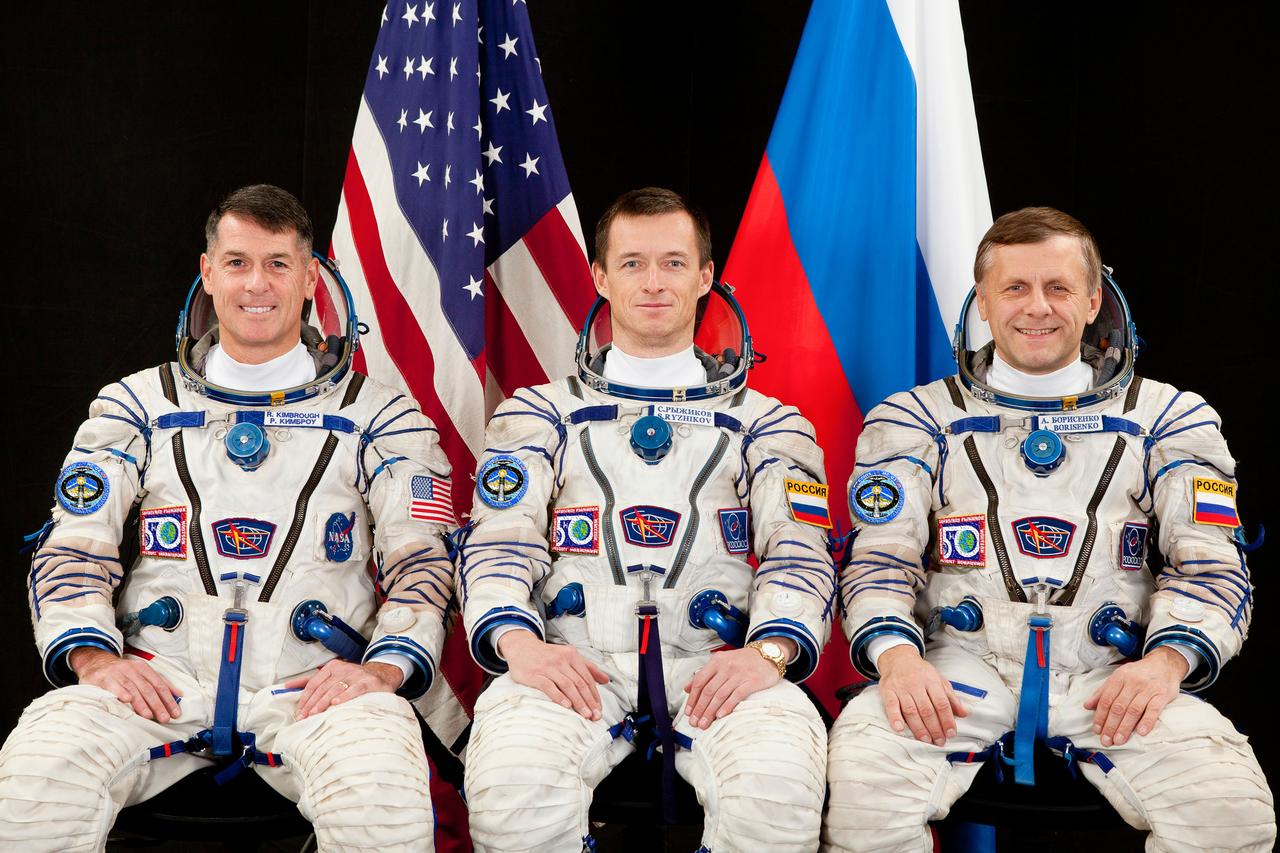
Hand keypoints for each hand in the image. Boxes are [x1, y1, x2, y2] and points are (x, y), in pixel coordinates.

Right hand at [70, 647, 181, 722]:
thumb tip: (178, 694)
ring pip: (132, 688)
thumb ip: (158, 682)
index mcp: (144, 668)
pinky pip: (113, 686)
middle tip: (164, 718)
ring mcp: (118, 673)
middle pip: (148, 688)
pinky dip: (121, 692)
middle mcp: (132, 669)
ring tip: (148, 715)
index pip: (160, 685)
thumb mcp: (141, 673)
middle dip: (158, 704)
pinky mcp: (103, 678)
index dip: (168, 699)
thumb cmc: (122, 672)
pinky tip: (126, 700)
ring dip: (141, 703)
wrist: (95, 662)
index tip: (175, 712)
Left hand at [286, 658, 404, 719]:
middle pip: (322, 688)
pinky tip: (336, 704)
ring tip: (315, 714)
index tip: (299, 712)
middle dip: (312, 704)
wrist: (381, 675)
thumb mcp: (333, 675)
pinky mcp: (366, 682)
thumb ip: (312, 681)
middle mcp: (342, 669)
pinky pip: (353, 690)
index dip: (305, 699)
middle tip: (304, 717)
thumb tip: (288, 686)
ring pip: (335, 689)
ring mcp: (355, 675)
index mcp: (331, 667)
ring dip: (323, 703)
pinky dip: (344, 697)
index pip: (313, 684)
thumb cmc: (354, 678)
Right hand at [499, 630, 608, 719]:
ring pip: (567, 686)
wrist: (521, 647)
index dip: (595, 695)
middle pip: (579, 683)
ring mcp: (548, 667)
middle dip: (589, 701)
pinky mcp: (535, 675)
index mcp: (572, 655)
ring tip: (585, 715)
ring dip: (578, 702)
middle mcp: (561, 660)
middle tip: (595, 716)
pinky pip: (549, 687)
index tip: (599, 709)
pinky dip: (559, 697)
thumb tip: (606, 680)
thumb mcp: (569, 655)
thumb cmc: (547, 655)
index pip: (587, 678)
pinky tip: (566, 706)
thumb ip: (588, 667)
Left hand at [682, 639, 794, 728]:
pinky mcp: (752, 681)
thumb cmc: (742, 661)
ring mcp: (739, 674)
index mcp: (716, 661)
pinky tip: (720, 716)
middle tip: (694, 723)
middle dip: (700, 709)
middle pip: (708, 691)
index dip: (692, 698)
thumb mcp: (721, 662)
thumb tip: (686, 688)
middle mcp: (726, 667)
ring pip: (720, 695)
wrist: (768, 654)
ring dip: (710, 711)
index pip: (699, 681)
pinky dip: (727, 706)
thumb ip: (704, 674)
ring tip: (705, 724)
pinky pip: (737, 695)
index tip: (688, 712)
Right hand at [876, 644, 966, 744]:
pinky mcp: (888, 690)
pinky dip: (895, 718)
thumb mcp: (939, 679)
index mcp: (931, 681)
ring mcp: (901, 687)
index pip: (941, 703)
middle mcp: (916, 684)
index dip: (947, 720)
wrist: (898, 657)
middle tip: (939, 741)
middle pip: (927, 709)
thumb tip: (964, 713)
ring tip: (926, 740)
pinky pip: (891, 705)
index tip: (951, 733)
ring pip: (911, 710)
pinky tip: (900, 728)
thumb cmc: (920, 672)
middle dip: (934, 728)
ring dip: (918, 728)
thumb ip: (951, 697)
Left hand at [1084, 646, 1186, 745]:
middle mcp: (1132, 683)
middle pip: (1118, 707)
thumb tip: (1087, 706)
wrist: (1164, 663)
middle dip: (1110, 726)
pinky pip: (1153, 710)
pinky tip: (1141, 733)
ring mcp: (1147, 689)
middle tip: (1106, 741)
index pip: (1106, 700)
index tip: (1096, 730)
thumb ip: (1103, 691)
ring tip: (1119, 740)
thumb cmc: (1138, 673)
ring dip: (1125, 727)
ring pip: (1133, 710)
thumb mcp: (1118, 677)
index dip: (1100, 716)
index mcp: (1119, 678)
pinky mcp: (1162, 695)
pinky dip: (1147, 722)